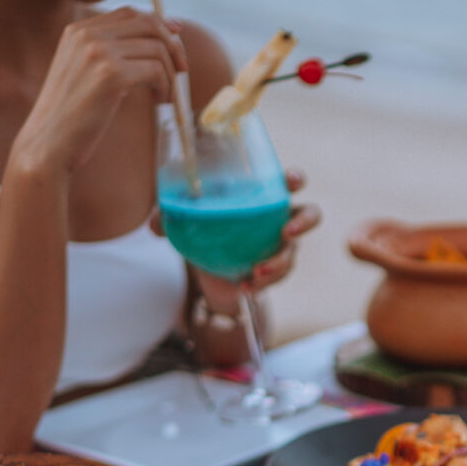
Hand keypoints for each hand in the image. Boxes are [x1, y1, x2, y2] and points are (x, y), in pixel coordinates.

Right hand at [12, 6, 188, 175]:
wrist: (49, 143)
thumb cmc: (71, 116)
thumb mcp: (84, 73)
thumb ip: (109, 53)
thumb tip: (155, 41)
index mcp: (78, 30)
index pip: (129, 13)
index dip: (159, 23)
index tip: (177, 37)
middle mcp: (86, 34)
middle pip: (148, 24)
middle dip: (173, 45)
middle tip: (182, 70)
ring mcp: (98, 52)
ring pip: (157, 49)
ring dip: (171, 74)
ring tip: (167, 96)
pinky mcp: (111, 75)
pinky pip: (156, 71)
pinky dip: (166, 87)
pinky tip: (160, 102)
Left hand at [176, 170, 321, 309]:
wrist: (206, 264)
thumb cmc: (203, 227)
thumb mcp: (185, 218)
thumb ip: (170, 216)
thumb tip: (156, 224)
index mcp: (263, 193)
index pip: (288, 181)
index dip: (295, 179)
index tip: (290, 181)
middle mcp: (279, 217)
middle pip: (310, 214)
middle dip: (305, 221)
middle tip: (287, 231)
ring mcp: (280, 246)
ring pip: (293, 253)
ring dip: (279, 264)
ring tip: (257, 272)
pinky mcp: (274, 271)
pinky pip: (277, 277)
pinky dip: (262, 283)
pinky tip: (245, 286)